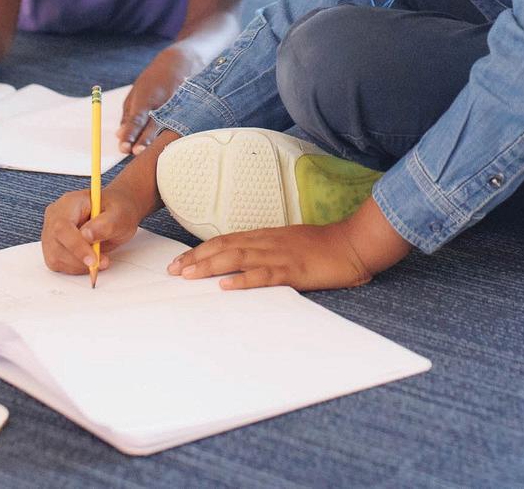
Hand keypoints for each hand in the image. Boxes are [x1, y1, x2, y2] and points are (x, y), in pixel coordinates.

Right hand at [41, 184, 146, 274]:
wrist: (116, 213)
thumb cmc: (117, 210)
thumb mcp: (120, 214)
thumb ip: (105, 224)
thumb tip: (87, 236)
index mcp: (69, 202)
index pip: (62, 227)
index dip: (75, 246)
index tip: (92, 260)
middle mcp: (55, 216)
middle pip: (56, 245)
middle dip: (79, 260)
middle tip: (102, 262)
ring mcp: (51, 232)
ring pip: (55, 258)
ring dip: (78, 266)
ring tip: (100, 260)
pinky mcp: (53, 247)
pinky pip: (58, 264)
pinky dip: (75, 268)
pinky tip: (90, 261)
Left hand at [118, 54, 186, 153]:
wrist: (182, 61)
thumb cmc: (154, 79)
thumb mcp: (136, 92)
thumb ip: (128, 116)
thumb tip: (119, 136)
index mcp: (147, 98)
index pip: (136, 119)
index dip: (130, 134)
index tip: (123, 148)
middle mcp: (162, 103)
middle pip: (152, 126)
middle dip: (144, 140)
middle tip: (135, 153)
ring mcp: (177, 106)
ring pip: (168, 128)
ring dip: (159, 140)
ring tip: (152, 152)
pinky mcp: (190, 109)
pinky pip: (181, 126)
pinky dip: (174, 133)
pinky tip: (170, 139)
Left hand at [167, 221, 373, 292]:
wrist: (351, 245)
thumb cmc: (322, 247)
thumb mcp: (289, 244)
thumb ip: (266, 251)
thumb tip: (241, 263)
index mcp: (266, 236)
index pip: (225, 241)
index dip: (200, 251)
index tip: (179, 261)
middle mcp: (267, 242)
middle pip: (225, 247)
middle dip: (196, 259)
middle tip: (172, 271)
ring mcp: (280, 255)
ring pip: (238, 258)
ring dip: (210, 267)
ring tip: (188, 276)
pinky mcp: (293, 271)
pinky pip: (264, 276)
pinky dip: (243, 280)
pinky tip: (226, 286)